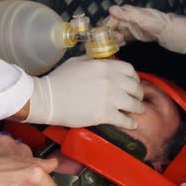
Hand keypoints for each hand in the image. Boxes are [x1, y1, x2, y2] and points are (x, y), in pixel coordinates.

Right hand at [25, 55, 143, 129]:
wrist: (47, 99)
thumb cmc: (58, 79)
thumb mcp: (77, 62)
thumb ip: (93, 61)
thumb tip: (103, 62)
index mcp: (105, 66)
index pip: (130, 70)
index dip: (134, 78)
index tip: (133, 83)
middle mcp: (111, 81)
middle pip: (135, 88)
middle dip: (138, 94)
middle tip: (137, 98)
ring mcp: (109, 98)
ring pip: (133, 104)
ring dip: (138, 108)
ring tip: (137, 111)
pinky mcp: (104, 115)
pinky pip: (124, 120)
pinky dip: (130, 123)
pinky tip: (133, 124)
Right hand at [104, 5, 185, 53]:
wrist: (173, 32)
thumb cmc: (159, 24)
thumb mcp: (142, 19)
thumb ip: (126, 15)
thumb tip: (111, 9)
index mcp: (128, 12)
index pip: (111, 19)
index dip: (104, 28)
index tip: (100, 38)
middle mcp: (128, 18)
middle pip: (112, 26)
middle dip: (107, 35)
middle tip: (106, 45)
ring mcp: (132, 26)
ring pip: (116, 32)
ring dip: (113, 39)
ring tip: (112, 47)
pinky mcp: (135, 33)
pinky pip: (123, 37)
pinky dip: (119, 42)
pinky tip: (118, 47)